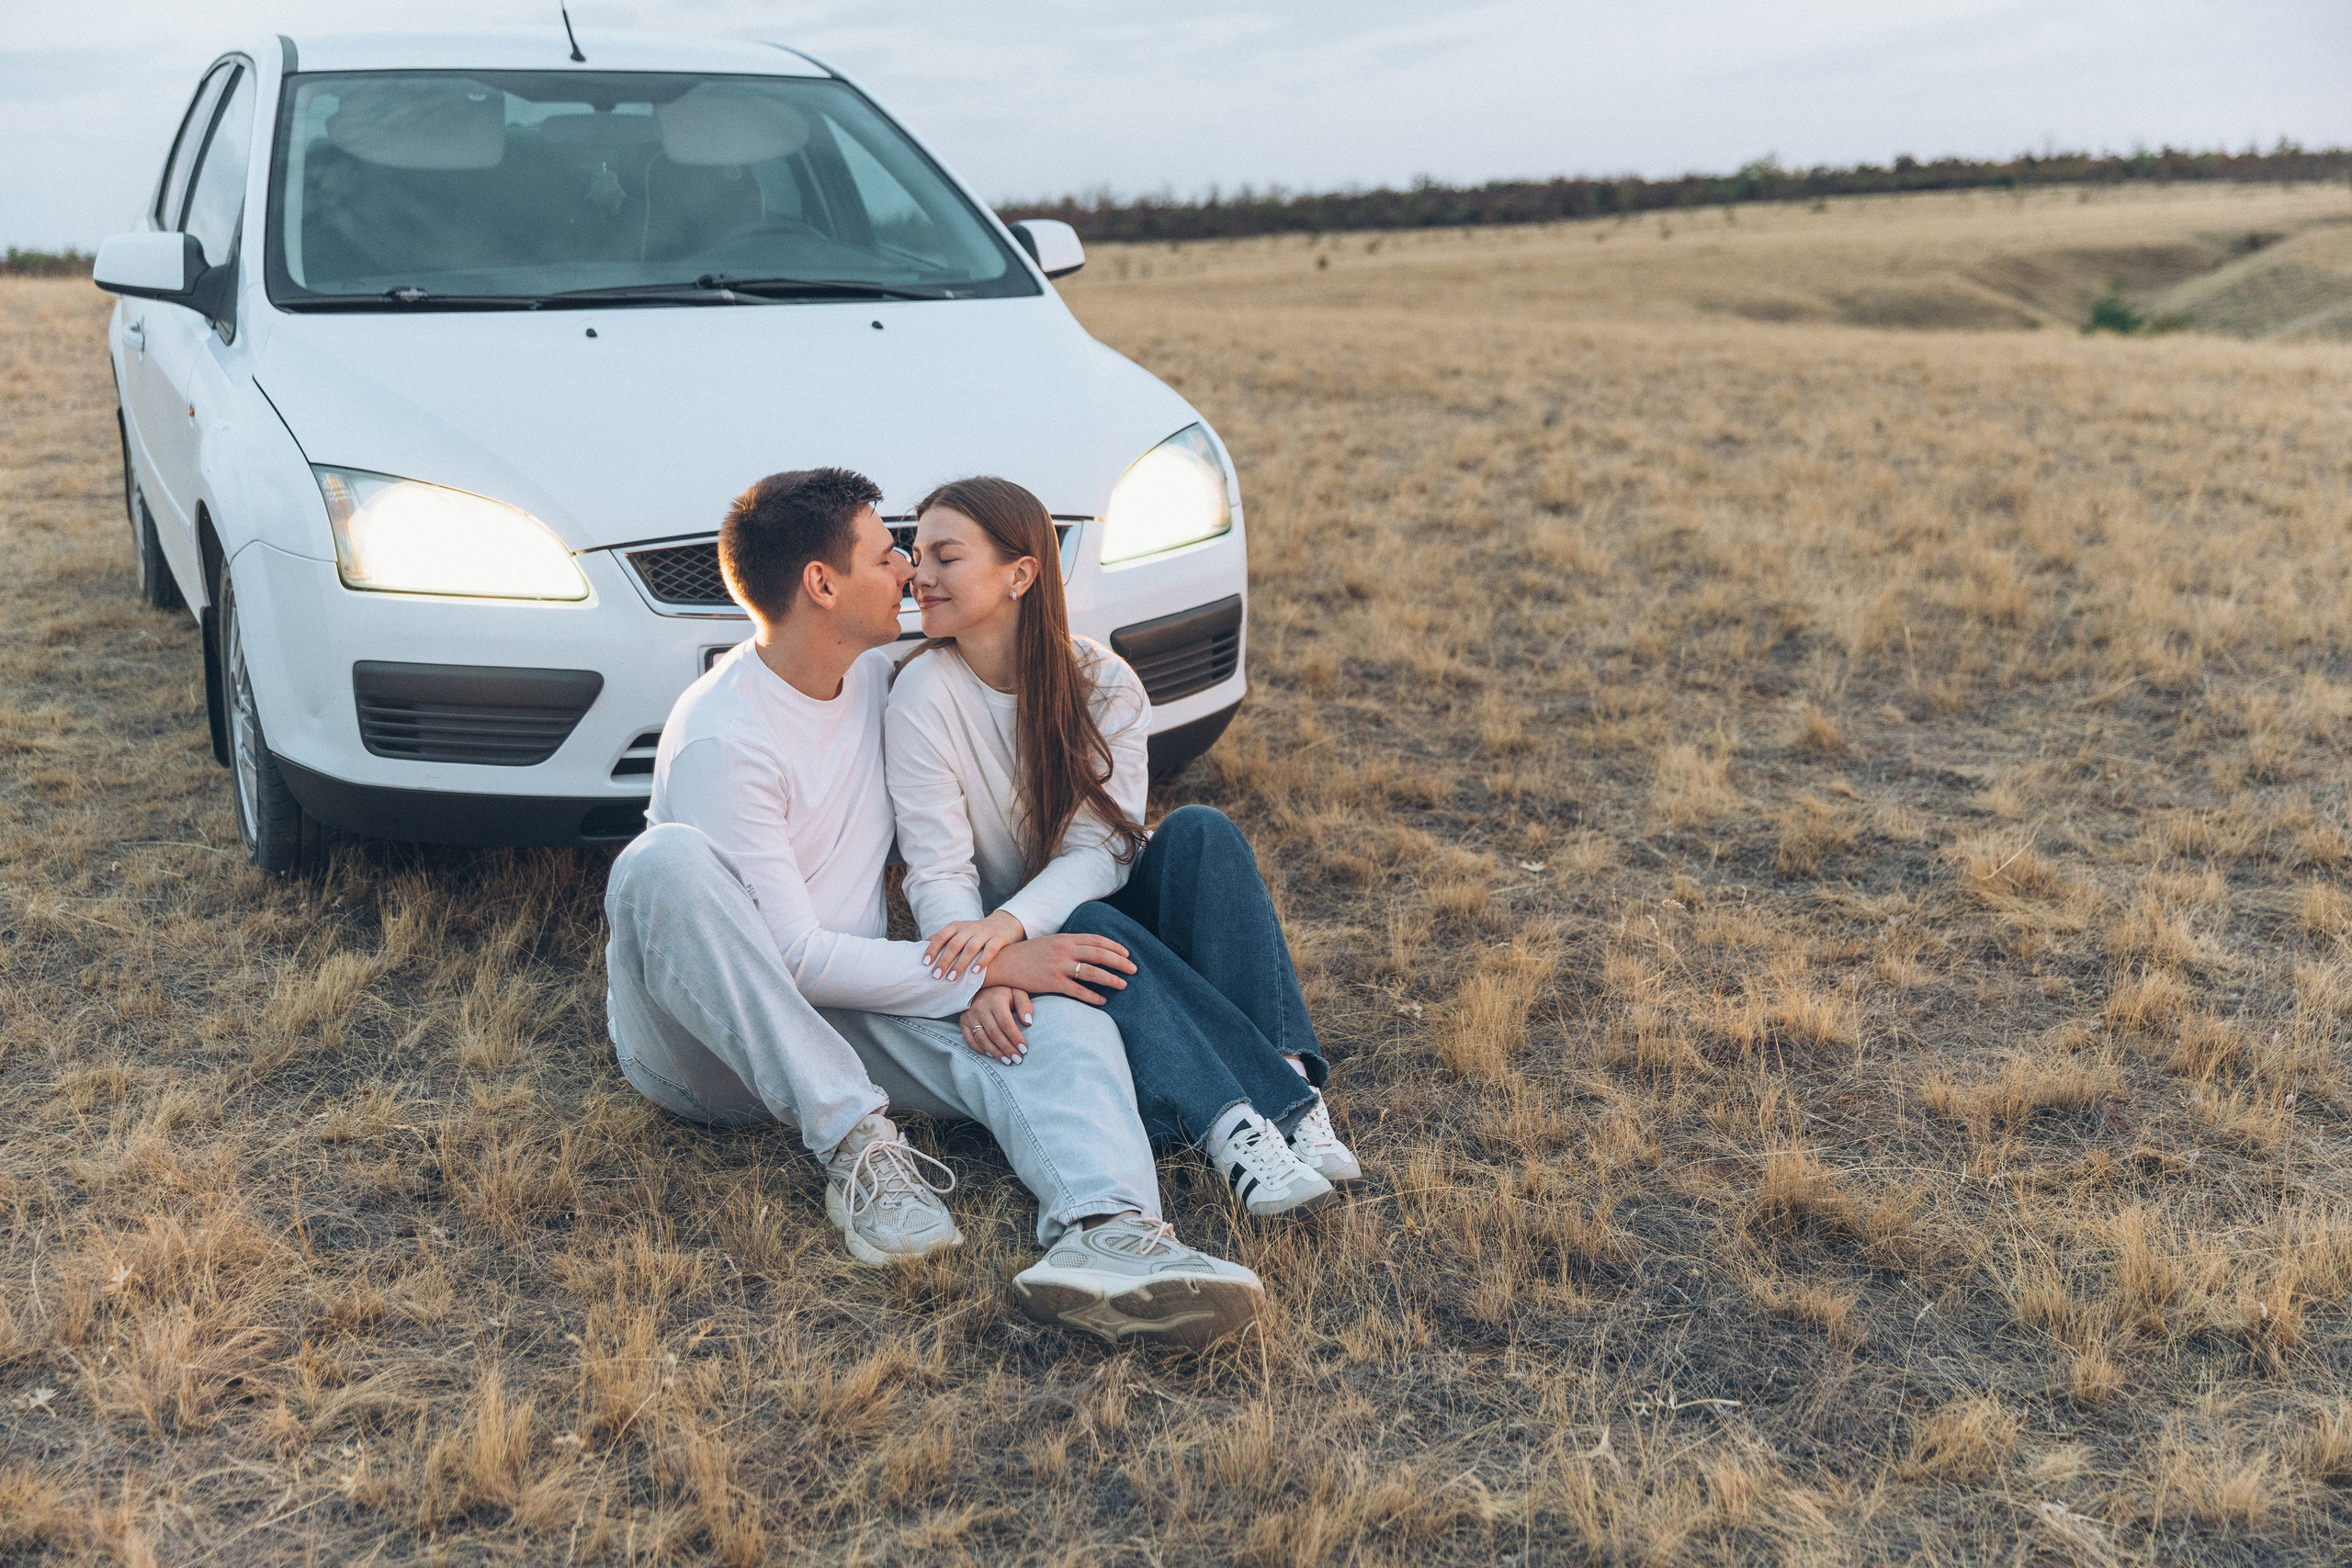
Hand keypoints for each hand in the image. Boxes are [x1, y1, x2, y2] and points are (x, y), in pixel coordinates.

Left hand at [924, 910, 1024, 981]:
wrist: (1004, 923)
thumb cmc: (976, 933)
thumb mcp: (959, 931)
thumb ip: (943, 937)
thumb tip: (920, 945)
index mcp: (957, 926)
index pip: (942, 936)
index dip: (933, 949)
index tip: (925, 963)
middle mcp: (970, 927)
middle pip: (954, 944)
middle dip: (944, 961)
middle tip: (936, 976)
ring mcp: (985, 932)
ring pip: (971, 948)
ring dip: (960, 964)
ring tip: (952, 978)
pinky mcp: (999, 938)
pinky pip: (990, 950)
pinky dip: (982, 960)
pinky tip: (975, 972)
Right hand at [960, 986, 1033, 1061]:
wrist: (981, 985)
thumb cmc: (1003, 992)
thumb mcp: (1017, 992)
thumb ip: (1025, 1006)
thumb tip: (1028, 1022)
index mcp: (995, 1000)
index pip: (1006, 1023)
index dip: (1015, 1038)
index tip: (1024, 1049)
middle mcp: (980, 1008)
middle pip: (994, 1034)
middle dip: (1007, 1049)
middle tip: (1018, 1059)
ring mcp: (969, 1015)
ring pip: (982, 1039)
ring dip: (995, 1052)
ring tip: (1007, 1061)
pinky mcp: (963, 1021)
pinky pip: (969, 1039)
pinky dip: (980, 1049)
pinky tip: (991, 1055)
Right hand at [983, 932, 1135, 1004]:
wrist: (1003, 962)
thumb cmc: (1027, 954)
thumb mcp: (1049, 943)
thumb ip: (1068, 945)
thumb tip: (1088, 950)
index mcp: (1065, 939)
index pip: (1096, 940)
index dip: (1114, 947)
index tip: (1127, 954)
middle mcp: (1064, 950)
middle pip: (1099, 954)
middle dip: (1119, 962)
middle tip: (1134, 969)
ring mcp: (1058, 966)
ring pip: (1092, 972)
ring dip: (1111, 979)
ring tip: (1123, 984)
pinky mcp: (1051, 982)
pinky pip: (1077, 990)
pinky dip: (1092, 996)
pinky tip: (1102, 1001)